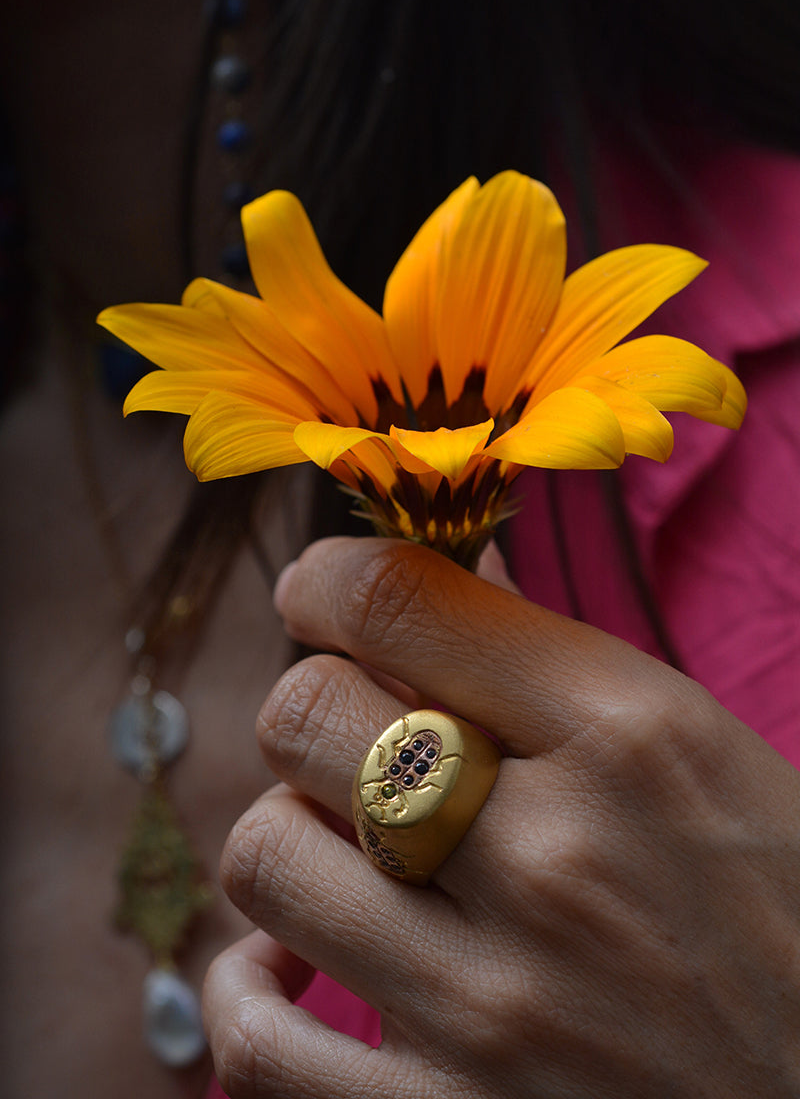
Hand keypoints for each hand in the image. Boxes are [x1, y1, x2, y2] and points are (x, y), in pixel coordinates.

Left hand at [204, 537, 799, 1097]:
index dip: (327, 577)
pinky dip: (249, 988)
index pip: (394, 601)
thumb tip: (442, 567)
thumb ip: (556, 657)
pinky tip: (296, 960)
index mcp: (630, 739)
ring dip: (293, 830)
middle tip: (361, 727)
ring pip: (266, 855)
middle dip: (319, 701)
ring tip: (347, 844)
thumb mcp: (702, 751)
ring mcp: (493, 1011)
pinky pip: (253, 1041)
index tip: (321, 592)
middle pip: (304, 714)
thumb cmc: (788, 915)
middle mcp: (553, 862)